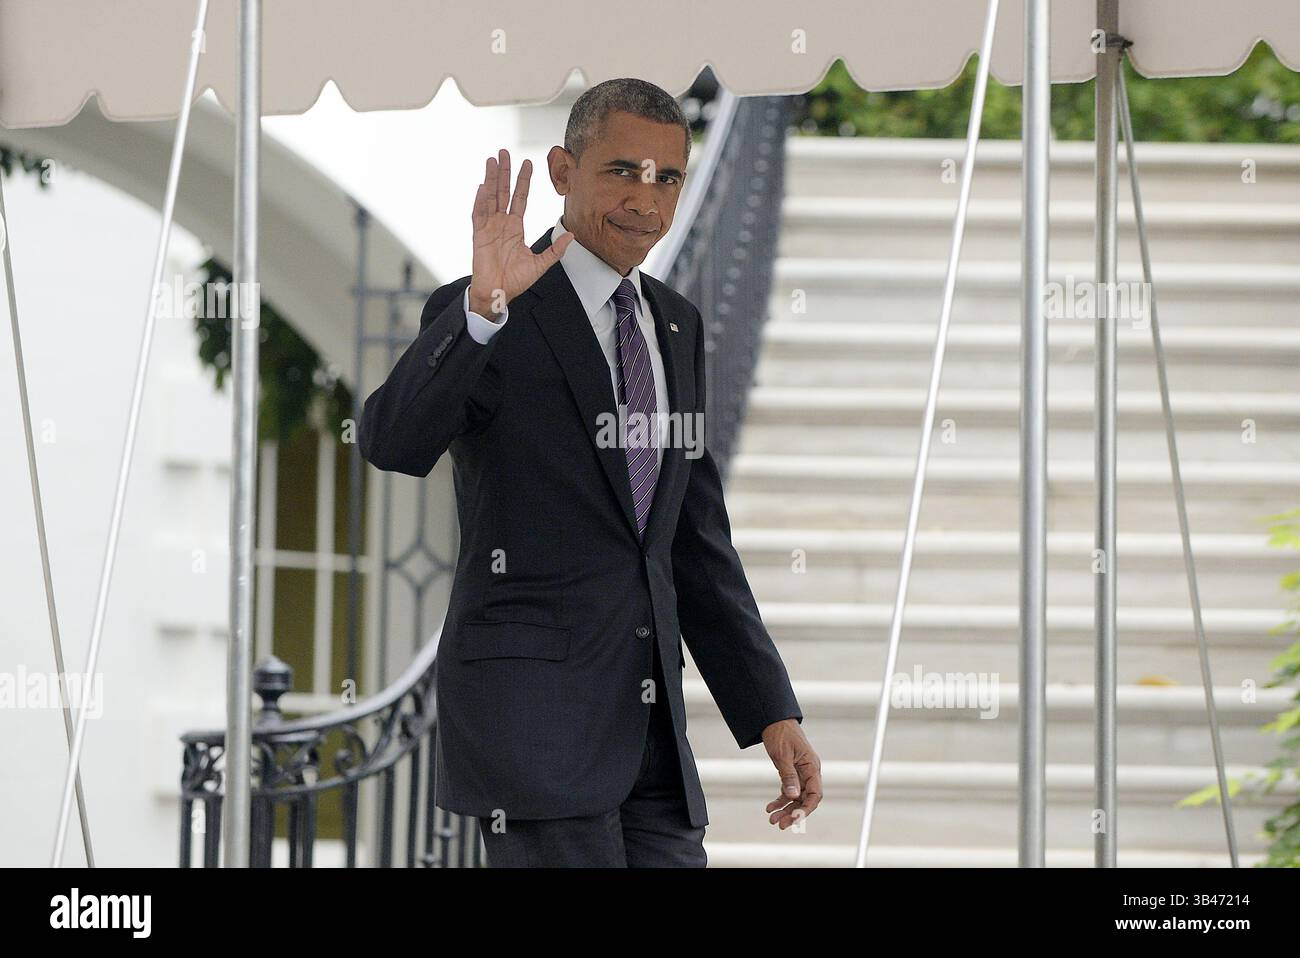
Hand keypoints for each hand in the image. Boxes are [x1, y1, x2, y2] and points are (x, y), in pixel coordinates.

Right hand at [468, 149, 572, 318]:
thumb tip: (572, 236)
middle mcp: (501, 224)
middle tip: (504, 152)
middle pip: (503, 192)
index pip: (520, 198)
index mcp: (515, 228)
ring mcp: (489, 228)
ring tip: (492, 160)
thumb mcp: (540, 264)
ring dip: (491, 179)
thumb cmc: (516, 281)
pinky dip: (480, 200)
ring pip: (490, 197)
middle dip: (504, 172)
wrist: (499, 294)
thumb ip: (555, 250)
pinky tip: (483, 186)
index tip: (527, 164)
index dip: (523, 181)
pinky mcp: (479, 236)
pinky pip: (479, 214)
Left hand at [762, 719, 821, 829]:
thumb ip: (788, 776)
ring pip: (796, 797)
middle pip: (805, 799)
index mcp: (812, 767)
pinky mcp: (790, 773)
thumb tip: (792, 796)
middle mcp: (809, 772)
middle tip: (779, 824)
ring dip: (785, 809)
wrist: (773, 720)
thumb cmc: (780, 734)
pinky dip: (780, 800)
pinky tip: (770, 808)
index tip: (794, 818)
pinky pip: (788, 791)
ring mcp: (800, 773)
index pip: (815, 794)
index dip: (806, 808)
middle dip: (793, 813)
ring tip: (772, 819)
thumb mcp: (782, 755)